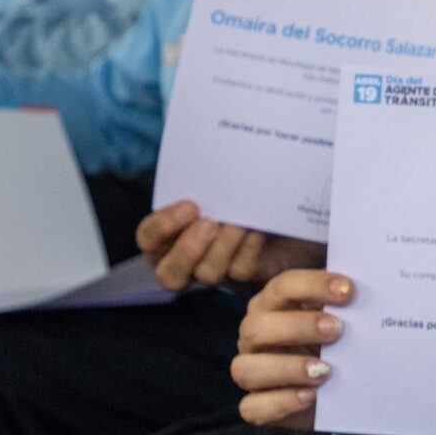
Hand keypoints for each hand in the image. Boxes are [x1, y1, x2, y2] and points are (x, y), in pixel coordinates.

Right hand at [136, 200, 325, 291]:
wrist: (286, 209)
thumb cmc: (241, 192)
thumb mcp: (218, 185)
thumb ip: (203, 182)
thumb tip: (203, 156)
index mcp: (169, 236)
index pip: (149, 238)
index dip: (163, 226)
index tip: (190, 205)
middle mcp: (188, 261)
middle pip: (169, 274)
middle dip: (187, 250)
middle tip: (209, 223)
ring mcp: (218, 272)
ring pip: (208, 274)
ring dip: (223, 247)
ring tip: (239, 223)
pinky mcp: (247, 277)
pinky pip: (240, 271)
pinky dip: (248, 250)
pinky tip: (257, 232)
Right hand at [230, 268, 354, 429]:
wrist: (346, 387)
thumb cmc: (340, 343)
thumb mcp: (344, 320)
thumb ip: (348, 304)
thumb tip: (365, 289)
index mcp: (273, 306)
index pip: (281, 287)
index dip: (312, 285)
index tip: (347, 290)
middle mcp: (255, 337)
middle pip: (257, 326)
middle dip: (298, 326)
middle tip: (337, 330)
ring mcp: (252, 371)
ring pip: (245, 368)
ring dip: (286, 368)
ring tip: (325, 370)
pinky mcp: (258, 406)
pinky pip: (252, 407)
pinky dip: (279, 402)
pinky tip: (310, 397)